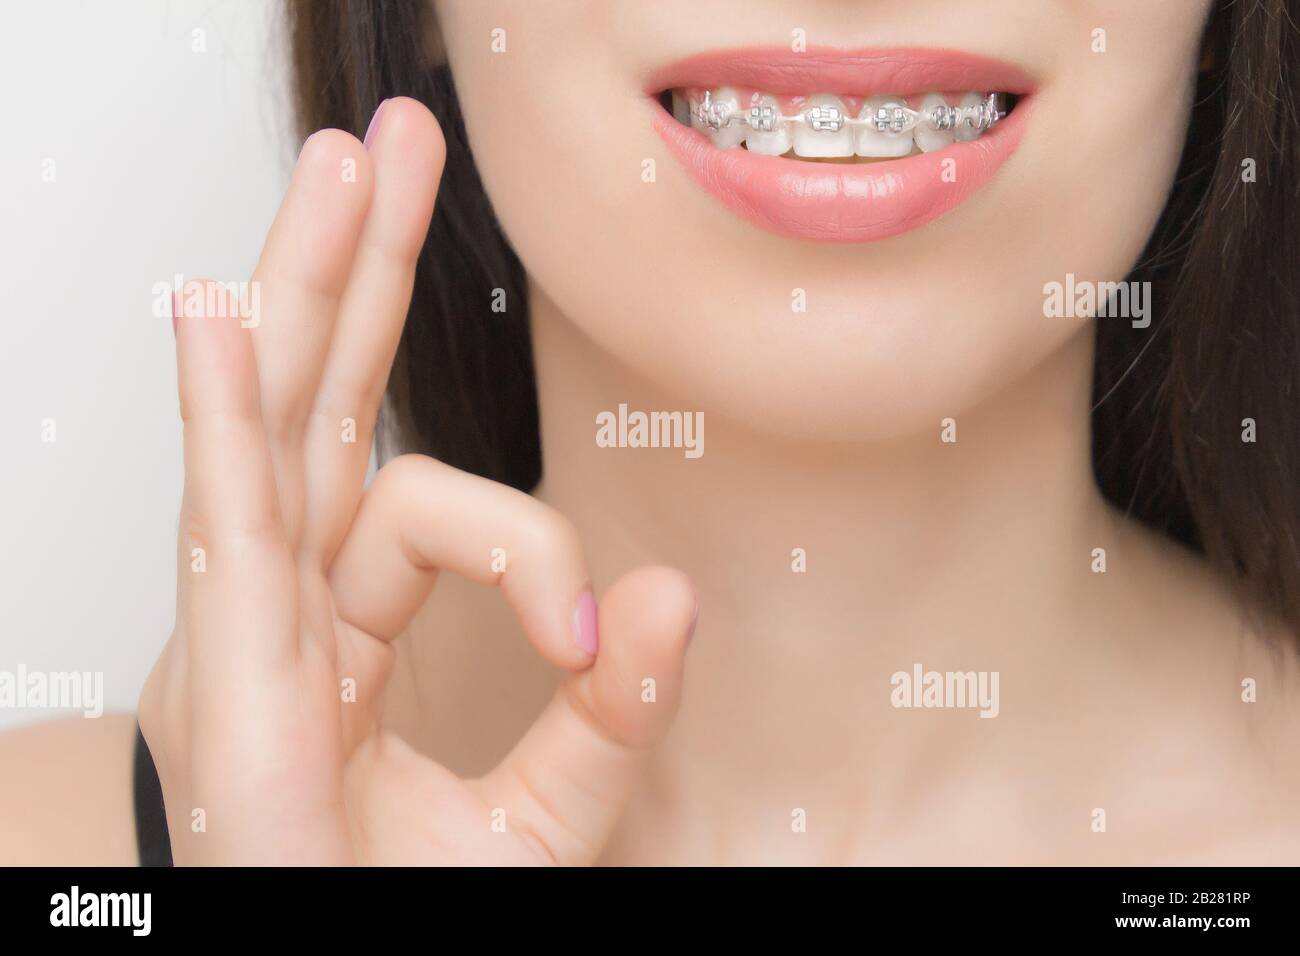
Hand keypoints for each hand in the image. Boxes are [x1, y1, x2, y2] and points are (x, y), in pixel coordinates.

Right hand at [139, 98, 696, 864]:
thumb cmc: (395, 902)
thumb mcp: (544, 810)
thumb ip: (613, 710)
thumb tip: (674, 597)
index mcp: (351, 614)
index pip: (435, 511)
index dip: (533, 554)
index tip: (591, 638)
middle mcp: (294, 588)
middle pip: (330, 395)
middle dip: (365, 265)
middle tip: (398, 145)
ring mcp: (252, 608)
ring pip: (282, 414)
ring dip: (311, 281)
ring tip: (344, 163)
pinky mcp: (229, 654)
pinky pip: (227, 506)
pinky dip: (220, 406)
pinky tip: (220, 308)